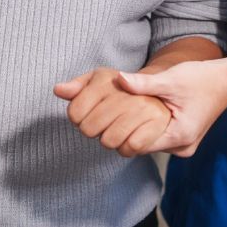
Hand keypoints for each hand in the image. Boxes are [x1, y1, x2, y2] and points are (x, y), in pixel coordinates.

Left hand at [54, 67, 171, 157]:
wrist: (169, 88)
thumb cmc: (127, 88)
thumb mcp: (103, 79)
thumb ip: (80, 85)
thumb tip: (57, 89)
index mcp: (111, 78)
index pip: (75, 112)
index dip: (77, 117)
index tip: (87, 113)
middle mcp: (126, 93)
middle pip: (89, 129)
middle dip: (93, 130)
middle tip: (105, 122)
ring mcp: (145, 109)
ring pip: (108, 141)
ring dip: (110, 140)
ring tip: (119, 128)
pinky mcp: (159, 125)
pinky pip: (129, 148)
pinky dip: (127, 148)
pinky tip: (131, 137)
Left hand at [117, 59, 226, 156]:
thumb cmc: (201, 79)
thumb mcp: (171, 79)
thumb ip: (143, 83)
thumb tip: (118, 79)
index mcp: (179, 137)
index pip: (138, 145)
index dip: (123, 130)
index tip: (117, 113)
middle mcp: (182, 148)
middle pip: (143, 146)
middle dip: (132, 128)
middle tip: (126, 106)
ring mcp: (184, 147)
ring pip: (151, 142)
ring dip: (143, 127)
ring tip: (139, 106)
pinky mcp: (185, 140)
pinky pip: (161, 138)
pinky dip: (153, 126)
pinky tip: (152, 110)